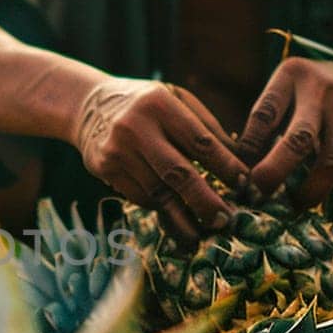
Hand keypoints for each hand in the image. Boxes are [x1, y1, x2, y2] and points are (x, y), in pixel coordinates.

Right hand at [73, 78, 248, 238]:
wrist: (88, 105)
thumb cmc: (146, 103)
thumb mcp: (176, 99)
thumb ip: (206, 127)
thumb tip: (240, 164)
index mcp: (159, 103)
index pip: (200, 141)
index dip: (225, 166)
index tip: (244, 185)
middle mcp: (135, 126)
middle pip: (177, 173)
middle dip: (205, 201)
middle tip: (226, 220)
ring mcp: (116, 150)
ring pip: (156, 192)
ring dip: (183, 216)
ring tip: (202, 232)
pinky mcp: (103, 168)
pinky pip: (139, 196)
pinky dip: (160, 208)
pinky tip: (176, 216)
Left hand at [235, 59, 332, 205]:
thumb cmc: (314, 92)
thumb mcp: (289, 90)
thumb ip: (269, 121)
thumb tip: (242, 168)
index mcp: (292, 74)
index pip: (264, 115)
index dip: (249, 148)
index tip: (241, 172)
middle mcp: (321, 88)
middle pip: (298, 138)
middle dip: (276, 170)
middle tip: (261, 193)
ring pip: (328, 160)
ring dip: (308, 190)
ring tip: (292, 206)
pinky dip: (326, 184)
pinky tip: (313, 194)